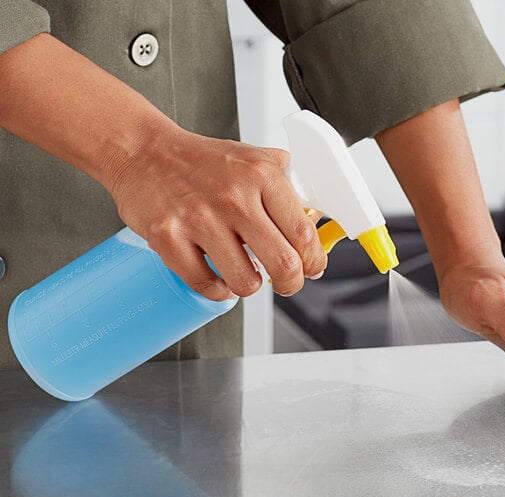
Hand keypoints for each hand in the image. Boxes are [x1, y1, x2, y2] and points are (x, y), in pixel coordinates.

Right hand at [109, 122, 326, 300]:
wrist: (142, 152)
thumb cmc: (199, 161)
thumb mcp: (251, 158)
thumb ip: (285, 183)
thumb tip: (313, 215)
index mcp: (260, 176)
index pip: (303, 233)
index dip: (314, 261)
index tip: (312, 268)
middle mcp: (233, 197)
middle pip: (284, 264)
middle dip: (292, 283)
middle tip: (287, 282)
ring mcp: (199, 220)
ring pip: (246, 282)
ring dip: (251, 286)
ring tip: (247, 275)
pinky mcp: (168, 239)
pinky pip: (206, 284)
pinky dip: (218, 290)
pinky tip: (220, 279)